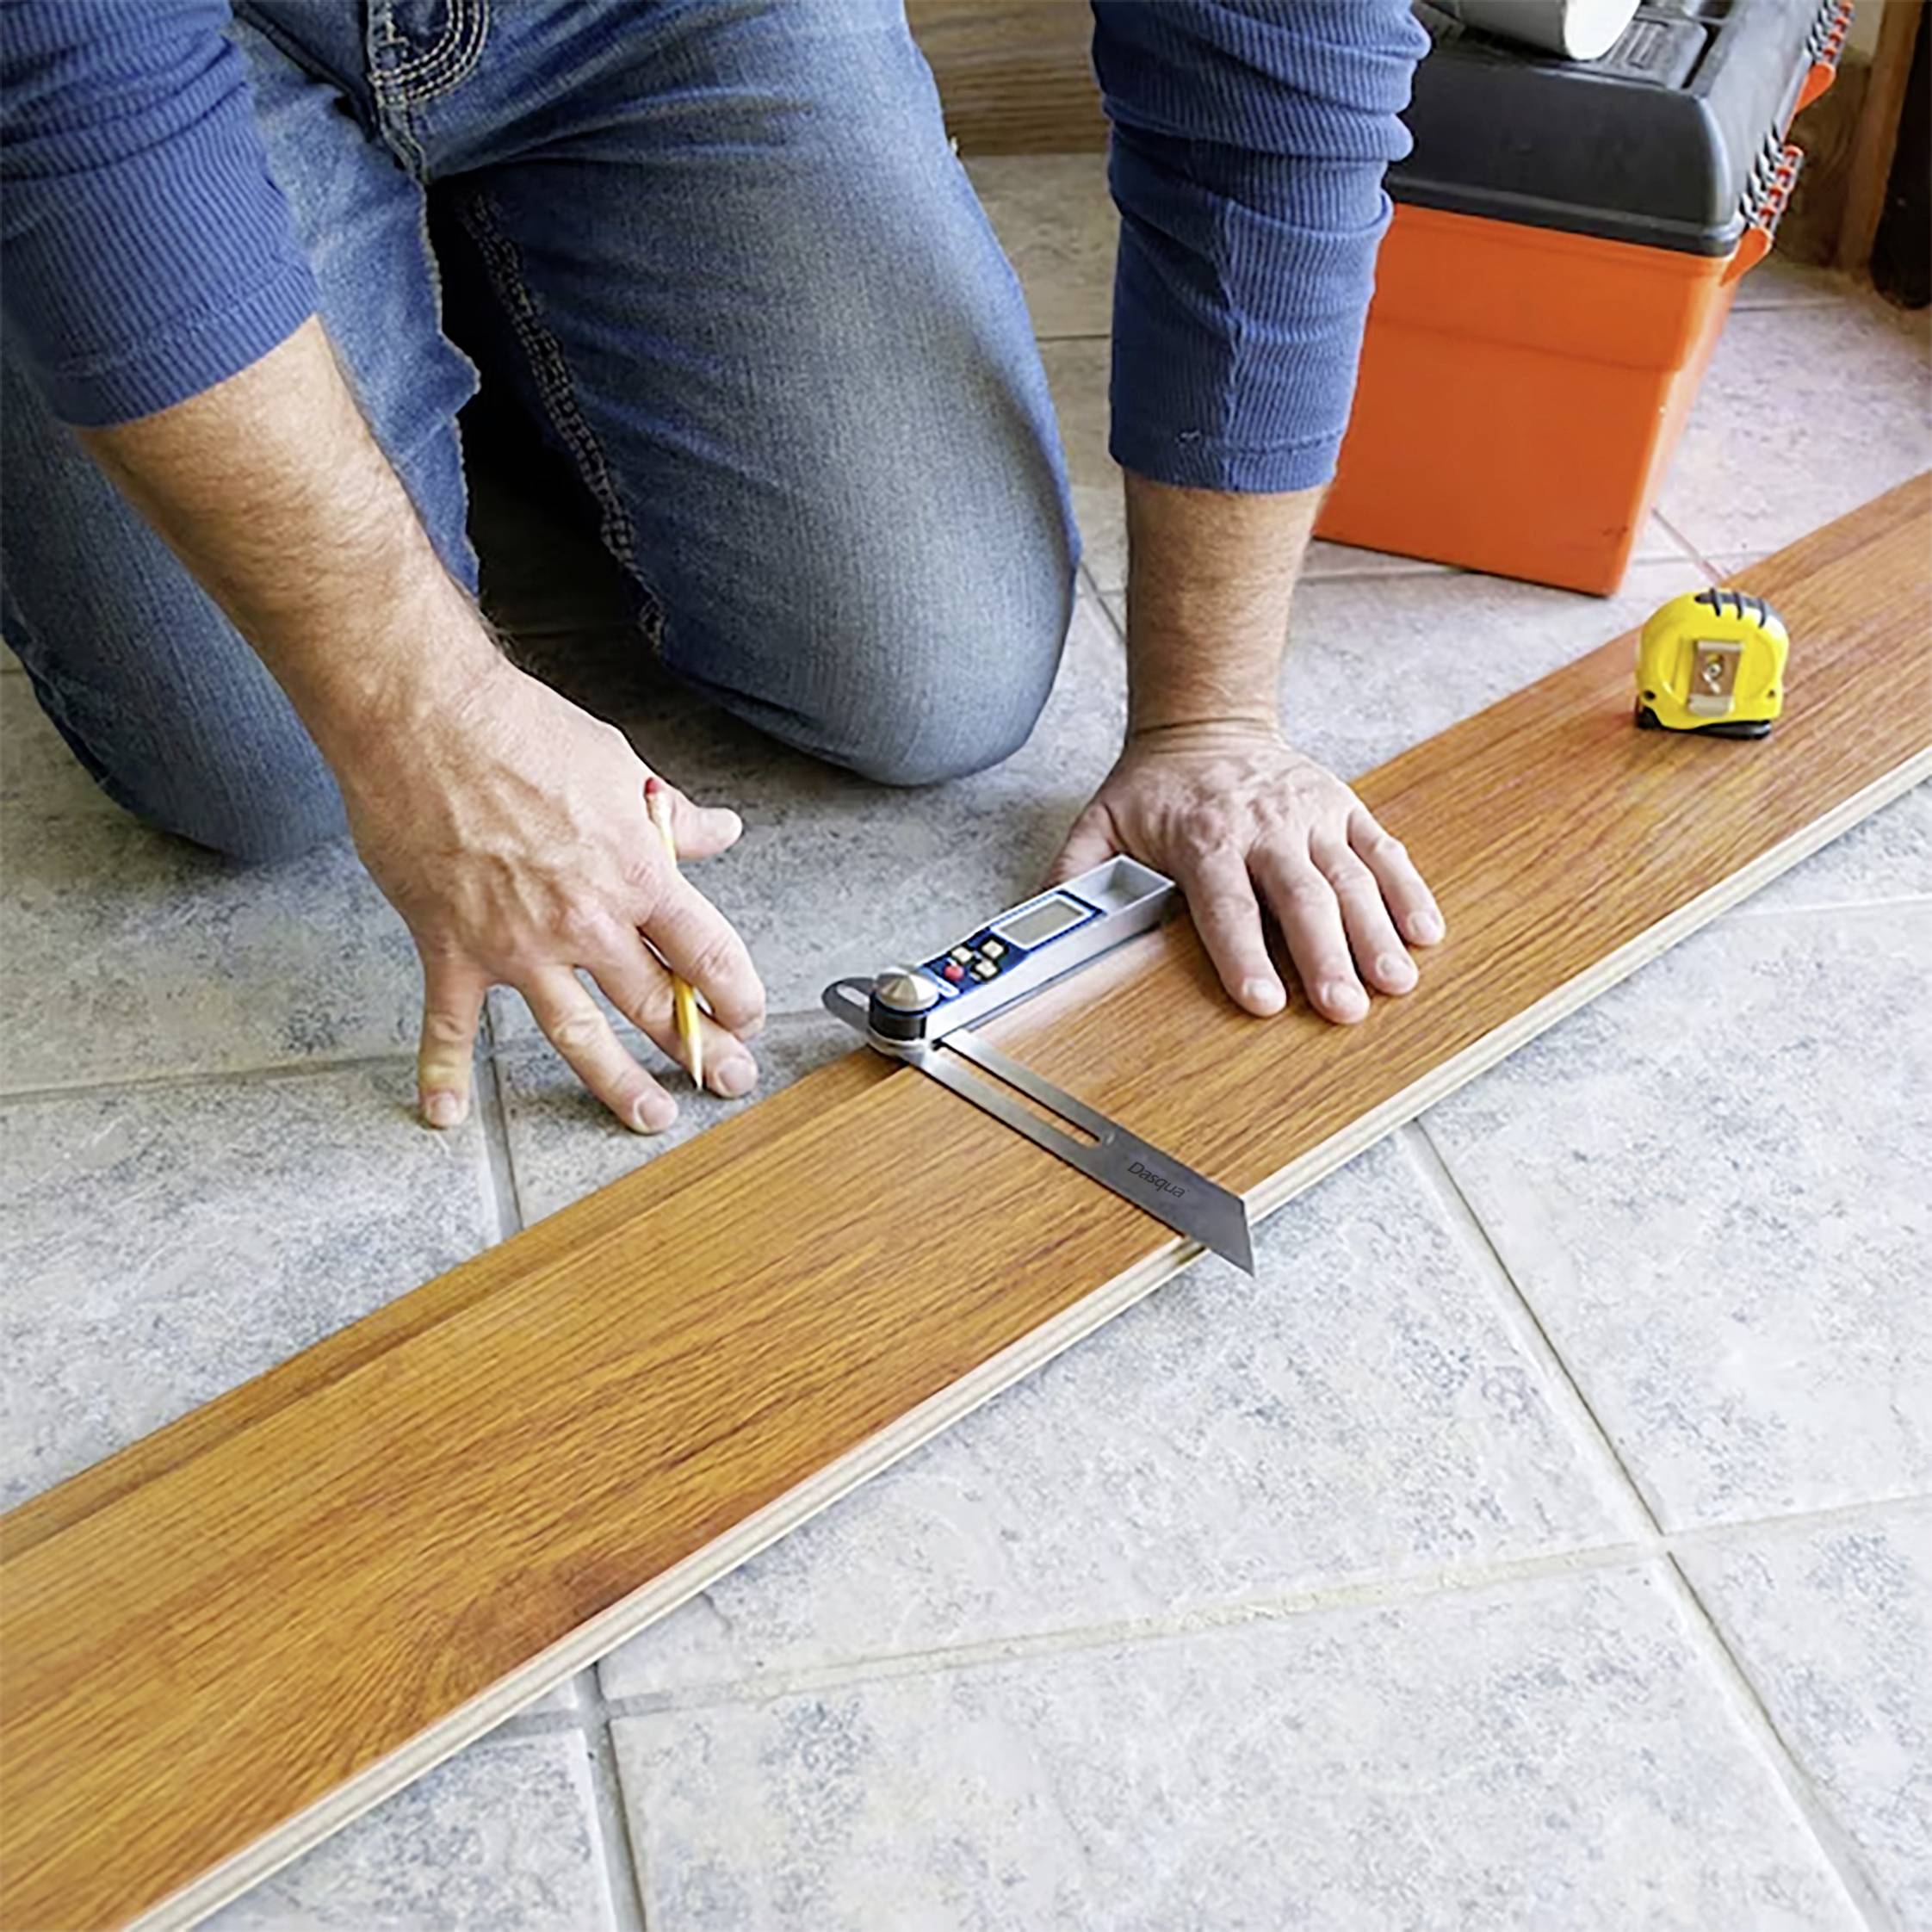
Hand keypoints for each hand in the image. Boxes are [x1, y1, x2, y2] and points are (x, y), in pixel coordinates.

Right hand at [337, 655, 765, 1129]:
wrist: (423, 717)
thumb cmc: (520, 729)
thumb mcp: (619, 766)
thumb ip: (672, 816)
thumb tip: (719, 830)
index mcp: (635, 874)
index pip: (707, 951)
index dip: (736, 993)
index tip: (747, 1016)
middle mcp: (584, 921)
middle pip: (655, 1003)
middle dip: (701, 1049)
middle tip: (729, 1079)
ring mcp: (516, 944)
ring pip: (578, 1034)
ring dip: (617, 1083)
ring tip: (650, 1117)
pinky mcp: (452, 948)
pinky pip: (449, 1024)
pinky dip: (442, 1071)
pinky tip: (445, 1115)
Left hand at [1049, 722, 1443, 1022]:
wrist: (1205, 724)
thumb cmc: (1154, 793)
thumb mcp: (1099, 826)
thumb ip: (1073, 877)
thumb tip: (1037, 929)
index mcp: (1204, 837)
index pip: (1226, 904)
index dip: (1244, 953)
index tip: (1263, 1001)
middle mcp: (1265, 826)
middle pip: (1301, 896)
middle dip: (1325, 955)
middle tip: (1345, 1009)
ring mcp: (1312, 815)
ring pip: (1352, 877)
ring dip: (1376, 933)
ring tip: (1395, 984)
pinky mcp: (1345, 808)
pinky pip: (1383, 850)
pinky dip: (1408, 890)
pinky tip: (1426, 932)